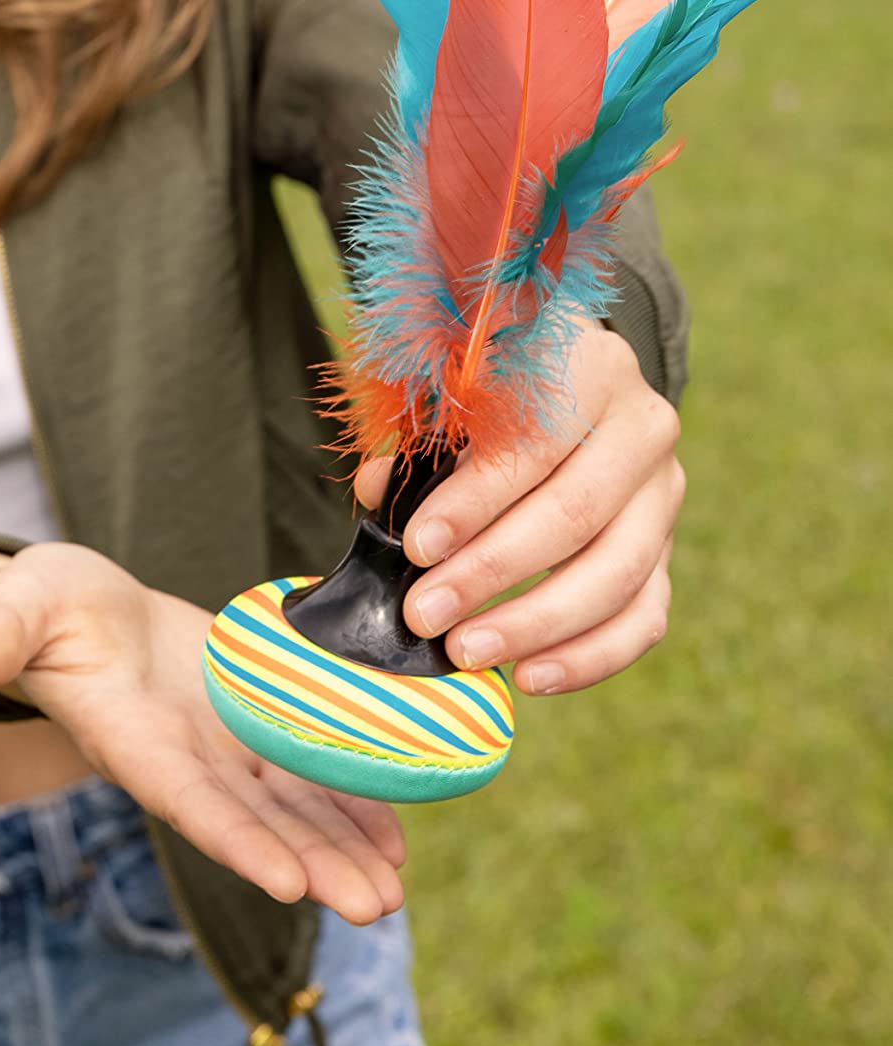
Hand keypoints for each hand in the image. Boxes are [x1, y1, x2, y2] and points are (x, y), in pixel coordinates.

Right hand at [0, 543, 406, 923]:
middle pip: (253, 824)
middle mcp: (180, 760)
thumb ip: (0, 630)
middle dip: (314, 867)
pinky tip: (392, 835)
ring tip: (393, 891)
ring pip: (288, 808)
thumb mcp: (16, 605)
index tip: (291, 885)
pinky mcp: (245, 722)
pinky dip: (347, 800)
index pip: (187, 802)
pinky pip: (303, 768)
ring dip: (341, 849)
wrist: (73, 610)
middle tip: (377, 910)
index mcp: (128, 740)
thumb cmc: (39, 607)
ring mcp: (217, 747)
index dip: (239, 843)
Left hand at [354, 321, 684, 698]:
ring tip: (465, 651)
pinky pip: (644, 616)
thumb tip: (378, 491)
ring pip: (617, 574)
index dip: (473, 502)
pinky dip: (590, 657)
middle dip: (492, 573)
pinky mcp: (668, 551)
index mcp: (594, 368)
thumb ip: (421, 438)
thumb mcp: (457, 390)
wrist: (568, 386)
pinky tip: (530, 676)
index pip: (533, 445)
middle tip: (424, 613)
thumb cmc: (497, 389)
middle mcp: (645, 428)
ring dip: (536, 624)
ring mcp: (665, 495)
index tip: (416, 547)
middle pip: (576, 514)